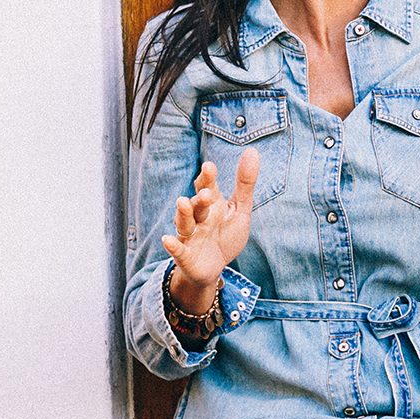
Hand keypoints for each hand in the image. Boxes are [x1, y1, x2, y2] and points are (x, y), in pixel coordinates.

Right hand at [161, 150, 259, 307]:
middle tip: (206, 192)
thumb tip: (252, 151)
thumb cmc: (226, 235)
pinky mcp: (185, 255)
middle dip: (199, 198)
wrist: (213, 267)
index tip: (209, 166)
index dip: (207, 178)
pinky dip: (172, 245)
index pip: (207, 187)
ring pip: (184, 223)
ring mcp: (190, 236)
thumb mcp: (240, 210)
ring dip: (183, 214)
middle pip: (196, 204)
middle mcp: (197, 217)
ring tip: (182, 202)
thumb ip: (245, 183)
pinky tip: (167, 239)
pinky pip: (178, 249)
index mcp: (211, 204)